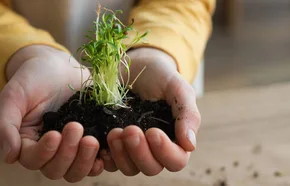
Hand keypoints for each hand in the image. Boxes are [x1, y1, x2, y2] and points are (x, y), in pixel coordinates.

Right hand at [0, 45, 102, 181]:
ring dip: (84, 161)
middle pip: (55, 170)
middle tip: (76, 128)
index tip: (55, 134)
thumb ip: (5, 125)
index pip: (32, 160)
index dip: (44, 152)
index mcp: (26, 143)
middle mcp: (48, 151)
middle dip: (67, 154)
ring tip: (91, 140)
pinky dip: (102, 162)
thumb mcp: (14, 96)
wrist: (59, 65)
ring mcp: (70, 148)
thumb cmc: (33, 77)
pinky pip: (96, 162)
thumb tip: (9, 157)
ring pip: (75, 172)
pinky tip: (106, 150)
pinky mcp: (90, 141)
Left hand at [101, 48, 200, 175]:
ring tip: (114, 131)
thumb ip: (187, 113)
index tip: (153, 132)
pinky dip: (105, 155)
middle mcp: (154, 149)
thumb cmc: (159, 76)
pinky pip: (109, 162)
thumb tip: (190, 146)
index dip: (165, 152)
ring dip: (121, 154)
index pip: (176, 160)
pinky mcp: (113, 145)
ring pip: (130, 168)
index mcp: (175, 139)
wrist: (132, 65)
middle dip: (140, 152)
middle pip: (152, 168)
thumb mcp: (176, 88)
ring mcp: (132, 149)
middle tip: (130, 129)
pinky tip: (99, 139)